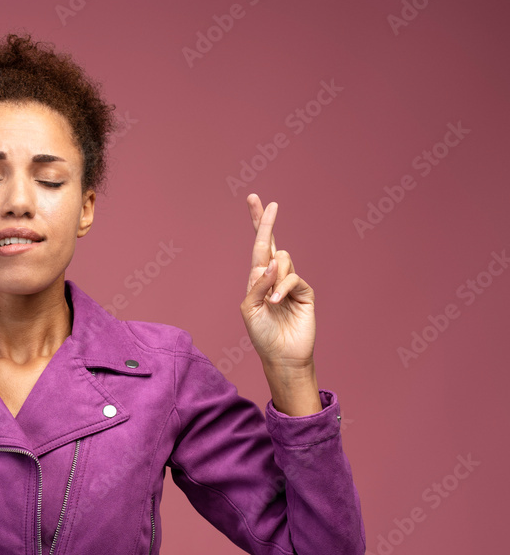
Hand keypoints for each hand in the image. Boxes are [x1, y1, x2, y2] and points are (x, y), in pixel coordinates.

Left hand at [240, 193, 315, 371]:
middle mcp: (274, 276)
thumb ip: (257, 285)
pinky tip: (276, 302)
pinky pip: (293, 277)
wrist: (281, 355)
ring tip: (271, 301)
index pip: (257, 247)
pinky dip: (281, 288)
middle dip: (267, 222)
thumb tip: (271, 263)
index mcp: (258, 278)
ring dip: (273, 277)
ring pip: (282, 259)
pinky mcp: (305, 291)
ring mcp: (290, 282)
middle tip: (268, 203)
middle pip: (271, 242)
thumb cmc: (262, 334)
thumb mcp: (249, 309)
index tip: (254, 199)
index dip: (258, 223)